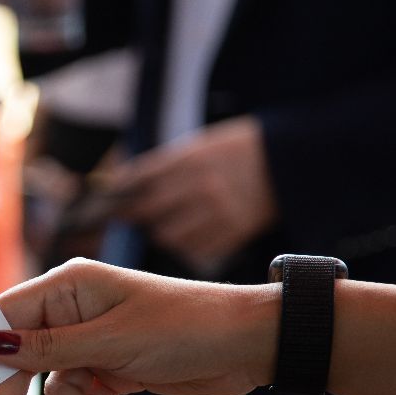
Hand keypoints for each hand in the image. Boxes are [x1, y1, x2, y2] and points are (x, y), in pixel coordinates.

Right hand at [0, 258, 278, 394]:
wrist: (245, 348)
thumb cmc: (185, 328)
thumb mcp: (111, 343)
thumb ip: (47, 349)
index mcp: (68, 286)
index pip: (3, 316)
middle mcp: (72, 310)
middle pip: (19, 357)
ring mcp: (90, 341)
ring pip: (51, 386)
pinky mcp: (109, 368)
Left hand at [94, 116, 276, 271]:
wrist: (291, 163)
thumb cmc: (237, 152)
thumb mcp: (201, 144)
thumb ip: (163, 165)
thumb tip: (119, 182)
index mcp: (192, 157)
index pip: (140, 180)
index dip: (118, 194)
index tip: (104, 203)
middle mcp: (203, 184)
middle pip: (149, 210)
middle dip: (135, 215)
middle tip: (131, 217)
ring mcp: (219, 211)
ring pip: (169, 235)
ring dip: (161, 232)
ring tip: (168, 224)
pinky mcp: (234, 233)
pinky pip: (195, 250)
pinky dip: (187, 246)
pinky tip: (193, 234)